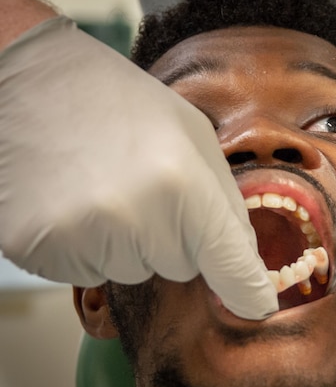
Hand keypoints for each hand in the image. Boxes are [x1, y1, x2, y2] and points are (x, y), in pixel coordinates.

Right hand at [0, 17, 276, 318]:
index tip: (259, 306)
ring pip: (134, 271)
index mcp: (181, 183)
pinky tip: (72, 199)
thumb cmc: (118, 101)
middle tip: (140, 184)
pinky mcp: (37, 248)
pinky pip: (87, 272)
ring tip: (101, 185)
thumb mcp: (192, 135)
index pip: (227, 262)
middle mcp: (135, 218)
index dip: (247, 289)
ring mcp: (81, 236)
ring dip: (127, 243)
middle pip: (181, 267)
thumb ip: (223, 200)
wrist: (27, 80)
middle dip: (172, 236)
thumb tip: (243, 258)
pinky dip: (86, 246)